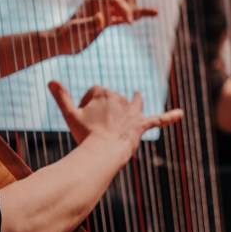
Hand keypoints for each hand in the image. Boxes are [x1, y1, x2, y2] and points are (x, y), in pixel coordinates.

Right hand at [48, 81, 182, 154]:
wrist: (103, 151)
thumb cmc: (85, 134)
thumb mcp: (70, 114)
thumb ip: (61, 97)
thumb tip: (50, 81)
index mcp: (103, 92)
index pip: (94, 92)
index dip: (86, 103)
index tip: (82, 116)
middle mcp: (120, 98)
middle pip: (112, 99)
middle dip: (104, 109)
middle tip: (95, 128)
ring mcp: (131, 112)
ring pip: (133, 104)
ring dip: (133, 102)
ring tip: (137, 97)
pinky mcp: (140, 125)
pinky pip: (157, 120)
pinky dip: (169, 117)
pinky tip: (181, 114)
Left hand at [57, 0, 157, 54]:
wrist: (59, 43)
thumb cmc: (65, 36)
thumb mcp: (75, 30)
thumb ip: (88, 24)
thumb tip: (102, 18)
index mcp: (93, 1)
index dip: (124, 8)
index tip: (129, 23)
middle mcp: (100, 3)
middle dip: (131, 3)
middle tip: (132, 20)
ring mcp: (104, 11)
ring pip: (124, 3)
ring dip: (137, 7)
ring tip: (153, 13)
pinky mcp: (106, 21)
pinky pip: (123, 16)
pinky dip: (135, 16)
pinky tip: (147, 17)